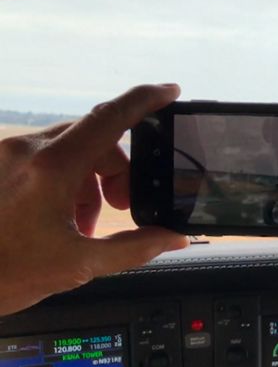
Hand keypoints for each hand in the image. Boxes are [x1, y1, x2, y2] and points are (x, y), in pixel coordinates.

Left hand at [0, 84, 189, 315]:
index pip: (110, 118)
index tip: (170, 92)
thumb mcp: (77, 265)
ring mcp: (7, 155)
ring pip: (70, 148)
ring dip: (89, 180)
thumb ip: (134, 248)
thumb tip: (172, 237)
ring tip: (81, 224)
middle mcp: (27, 151)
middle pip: (95, 138)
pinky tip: (58, 218)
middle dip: (117, 170)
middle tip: (120, 207)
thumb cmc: (4, 274)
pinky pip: (43, 157)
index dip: (145, 100)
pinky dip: (63, 181)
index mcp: (52, 168)